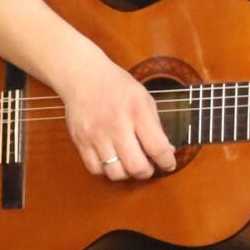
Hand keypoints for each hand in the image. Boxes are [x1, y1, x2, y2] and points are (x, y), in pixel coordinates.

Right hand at [57, 50, 174, 180]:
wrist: (83, 76)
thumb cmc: (117, 87)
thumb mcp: (144, 98)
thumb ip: (155, 125)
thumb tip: (166, 151)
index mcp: (137, 111)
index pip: (157, 148)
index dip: (167, 162)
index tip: (169, 163)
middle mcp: (116, 125)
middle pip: (136, 166)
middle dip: (147, 172)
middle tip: (148, 166)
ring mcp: (96, 135)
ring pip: (115, 173)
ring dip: (127, 173)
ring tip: (129, 163)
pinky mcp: (80, 141)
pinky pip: (95, 169)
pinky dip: (106, 170)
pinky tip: (112, 160)